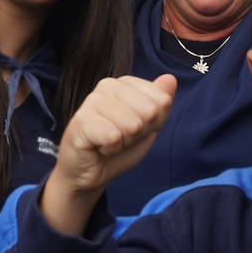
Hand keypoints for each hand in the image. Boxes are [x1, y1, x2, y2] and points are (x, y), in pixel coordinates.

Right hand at [54, 75, 177, 194]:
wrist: (91, 173)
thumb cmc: (118, 147)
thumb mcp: (148, 126)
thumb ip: (161, 103)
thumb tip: (170, 79)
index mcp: (126, 83)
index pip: (162, 100)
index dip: (153, 123)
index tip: (136, 129)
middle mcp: (108, 85)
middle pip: (149, 111)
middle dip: (139, 133)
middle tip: (121, 137)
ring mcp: (92, 100)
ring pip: (132, 125)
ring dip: (124, 142)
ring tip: (109, 142)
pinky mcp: (81, 120)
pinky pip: (113, 137)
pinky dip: (111, 149)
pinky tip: (99, 147)